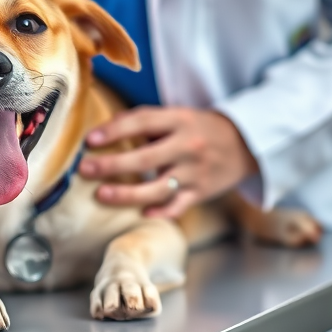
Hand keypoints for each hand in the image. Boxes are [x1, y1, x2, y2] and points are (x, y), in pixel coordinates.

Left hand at [79, 106, 258, 218]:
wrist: (245, 144)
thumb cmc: (200, 128)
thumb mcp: (178, 115)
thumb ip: (146, 122)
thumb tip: (105, 130)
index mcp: (180, 120)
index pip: (143, 122)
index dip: (115, 130)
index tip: (90, 140)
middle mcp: (188, 146)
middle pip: (145, 158)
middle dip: (111, 165)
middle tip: (85, 169)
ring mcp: (195, 173)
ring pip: (157, 188)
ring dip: (127, 194)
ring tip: (102, 194)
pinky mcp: (202, 193)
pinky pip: (178, 207)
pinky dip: (160, 212)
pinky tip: (141, 215)